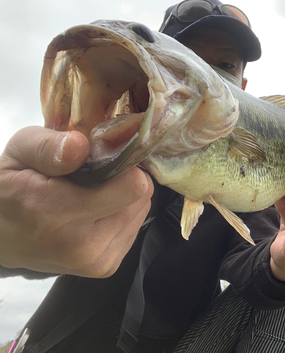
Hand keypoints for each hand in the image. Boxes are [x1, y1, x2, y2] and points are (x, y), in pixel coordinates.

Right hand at [0, 126, 153, 277]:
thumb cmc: (9, 188)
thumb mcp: (19, 152)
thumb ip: (48, 147)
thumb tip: (80, 146)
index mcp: (58, 215)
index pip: (134, 186)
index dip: (125, 163)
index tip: (107, 157)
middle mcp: (84, 247)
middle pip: (142, 197)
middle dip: (124, 179)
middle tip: (94, 175)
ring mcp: (97, 262)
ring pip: (141, 211)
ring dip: (122, 198)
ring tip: (89, 194)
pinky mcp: (106, 267)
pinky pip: (133, 227)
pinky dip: (119, 214)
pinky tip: (93, 212)